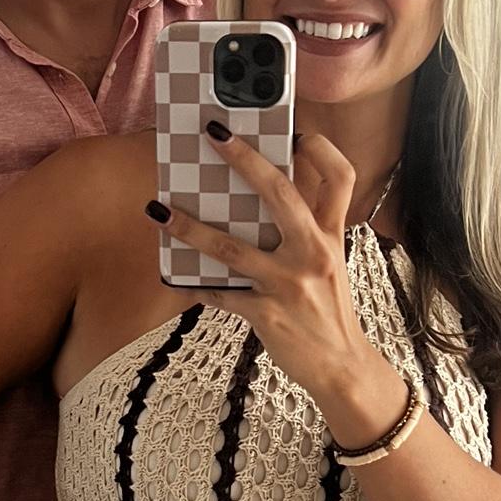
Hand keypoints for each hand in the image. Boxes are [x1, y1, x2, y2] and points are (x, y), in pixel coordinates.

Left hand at [149, 128, 384, 414]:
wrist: (343, 368)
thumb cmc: (330, 313)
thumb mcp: (330, 266)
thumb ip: (306, 235)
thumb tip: (256, 208)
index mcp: (332, 237)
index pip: (340, 178)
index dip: (320, 149)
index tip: (295, 131)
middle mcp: (314, 253)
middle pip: (281, 193)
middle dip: (244, 159)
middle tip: (213, 133)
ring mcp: (289, 284)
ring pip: (230, 247)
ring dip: (189, 228)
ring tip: (158, 211)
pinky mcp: (267, 314)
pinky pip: (221, 294)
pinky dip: (196, 286)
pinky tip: (177, 279)